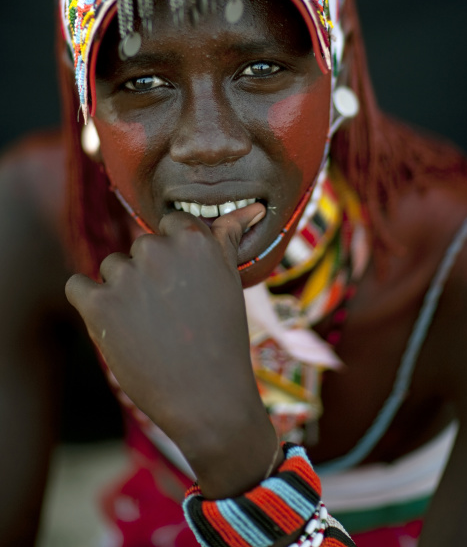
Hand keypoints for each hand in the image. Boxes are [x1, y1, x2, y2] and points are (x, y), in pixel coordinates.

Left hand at [66, 203, 280, 496]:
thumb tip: (251, 206)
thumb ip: (228, 236)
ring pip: (111, 267)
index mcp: (193, 238)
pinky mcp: (98, 305)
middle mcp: (157, 249)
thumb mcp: (230, 279)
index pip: (170, 224)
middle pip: (140, 247)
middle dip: (150, 273)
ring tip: (149, 325)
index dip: (175, 257)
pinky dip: (89, 303)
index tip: (184, 284)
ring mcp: (125, 276)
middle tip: (172, 312)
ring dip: (122, 291)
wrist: (207, 398)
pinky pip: (77, 286)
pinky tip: (114, 325)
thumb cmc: (223, 337)